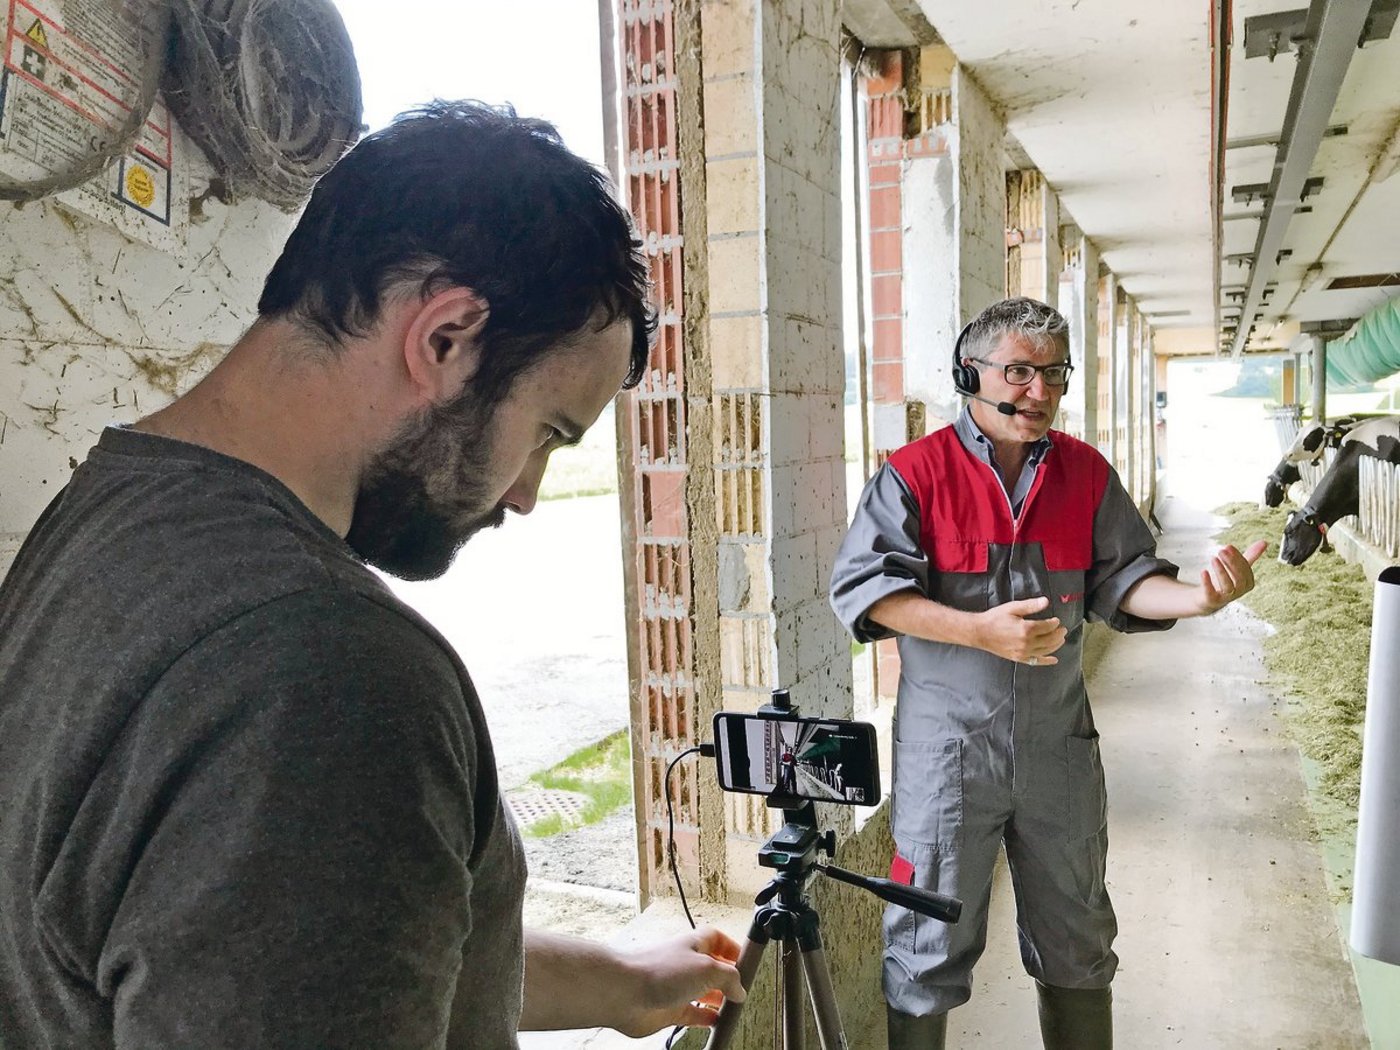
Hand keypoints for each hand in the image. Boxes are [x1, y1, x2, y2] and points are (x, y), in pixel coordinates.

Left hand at [614, 926, 745, 1035]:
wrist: (625, 992)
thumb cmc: (658, 970)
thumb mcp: (707, 968)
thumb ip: (728, 978)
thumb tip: (739, 989)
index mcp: (694, 945)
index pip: (717, 940)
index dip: (732, 948)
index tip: (747, 961)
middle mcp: (685, 964)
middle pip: (711, 968)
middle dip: (727, 978)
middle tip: (743, 989)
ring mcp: (676, 987)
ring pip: (703, 992)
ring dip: (718, 1000)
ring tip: (733, 1008)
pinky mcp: (669, 1009)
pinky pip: (692, 1014)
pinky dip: (705, 1018)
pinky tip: (715, 1022)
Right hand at [973, 596, 1066, 665]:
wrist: (980, 632)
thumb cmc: (995, 618)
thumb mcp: (1013, 608)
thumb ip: (1031, 605)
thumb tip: (1046, 601)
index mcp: (1027, 629)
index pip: (1048, 627)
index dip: (1055, 623)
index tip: (1057, 620)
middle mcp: (1027, 642)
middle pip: (1050, 639)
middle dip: (1059, 634)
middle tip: (1063, 629)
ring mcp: (1024, 652)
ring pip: (1046, 650)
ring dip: (1056, 645)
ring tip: (1061, 639)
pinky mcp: (1019, 658)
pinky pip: (1036, 661)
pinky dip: (1047, 661)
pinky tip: (1054, 659)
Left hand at [1197, 540, 1267, 613]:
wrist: (1208, 598)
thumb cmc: (1226, 580)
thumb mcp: (1237, 568)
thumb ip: (1250, 556)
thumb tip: (1265, 542)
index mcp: (1248, 582)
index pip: (1245, 569)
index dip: (1236, 557)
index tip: (1228, 546)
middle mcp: (1239, 591)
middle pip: (1239, 577)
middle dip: (1231, 563)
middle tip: (1221, 551)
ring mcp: (1226, 597)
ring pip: (1227, 585)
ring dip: (1220, 571)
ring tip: (1213, 558)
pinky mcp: (1213, 600)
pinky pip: (1210, 592)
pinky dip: (1207, 582)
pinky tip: (1204, 572)